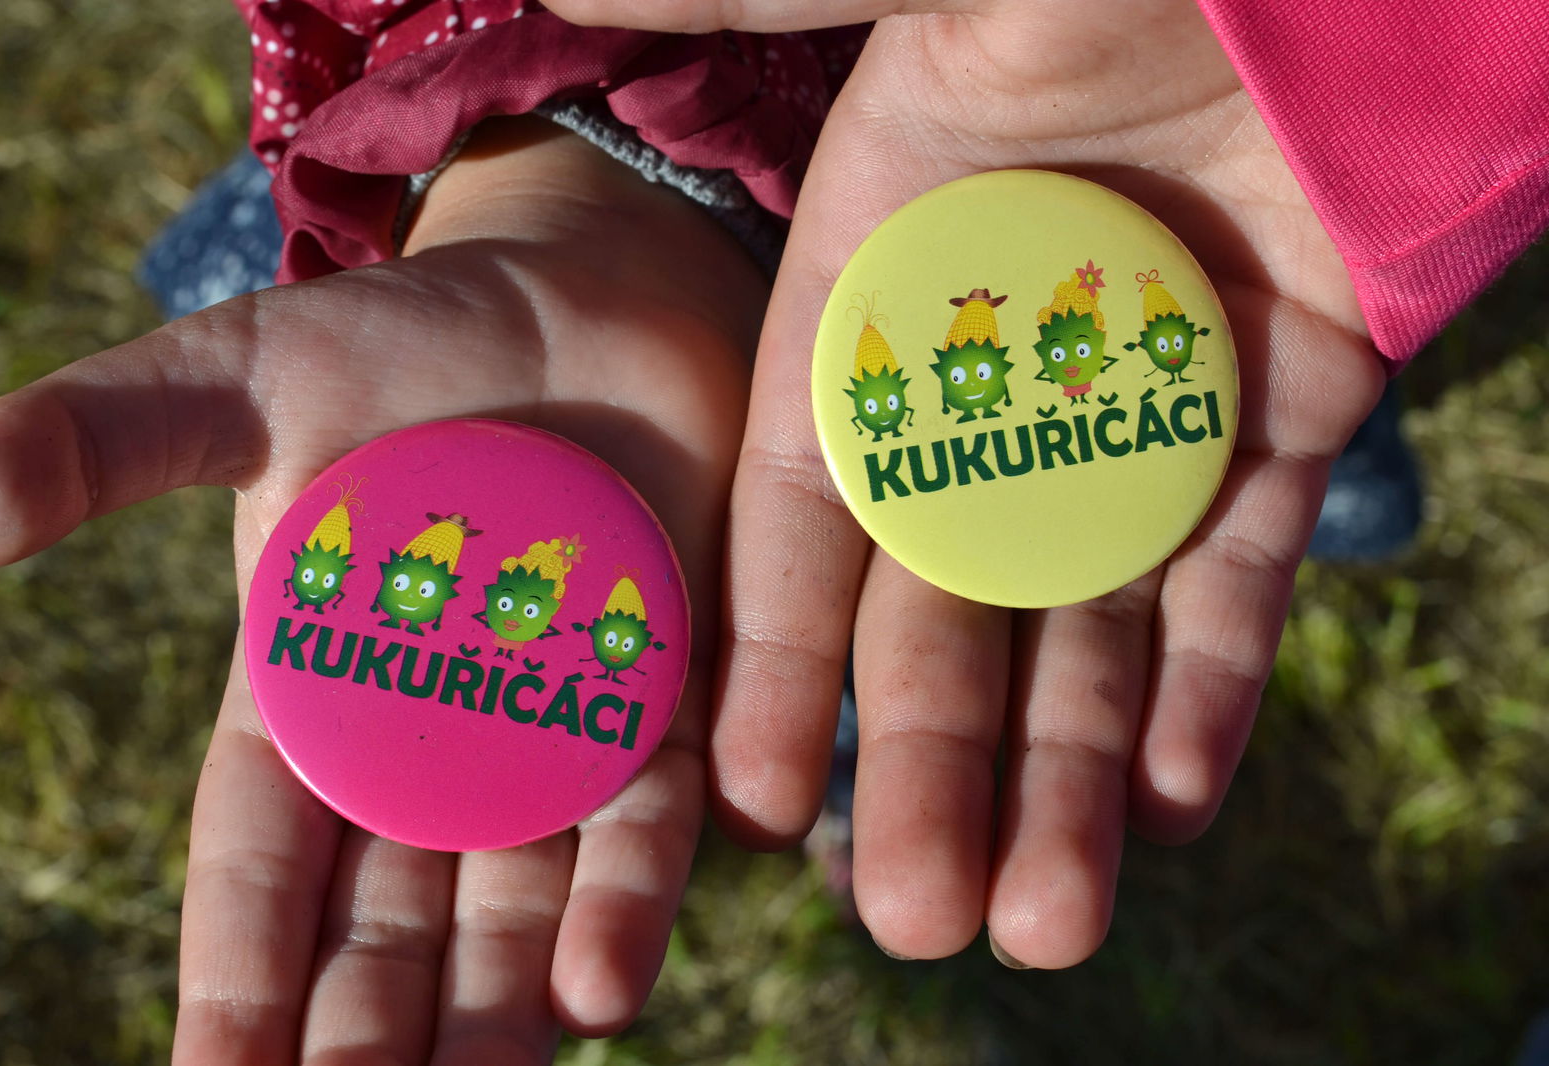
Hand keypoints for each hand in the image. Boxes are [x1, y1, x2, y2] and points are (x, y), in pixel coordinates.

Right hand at [0, 116, 762, 1060]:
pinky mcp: (655, 700)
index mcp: (305, 699)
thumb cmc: (403, 344)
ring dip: (492, 1011)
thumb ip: (100, 441)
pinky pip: (639, 819)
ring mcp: (546, 733)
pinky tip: (598, 993)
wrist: (581, 293)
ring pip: (511, 908)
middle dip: (364, 1034)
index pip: (254, 874)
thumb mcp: (238, 382)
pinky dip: (622, 902)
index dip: (230, 985)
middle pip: (384, 928)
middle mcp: (427, 747)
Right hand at [544, 0, 1385, 965]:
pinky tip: (1179, 805)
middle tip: (915, 923)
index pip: (801, 509)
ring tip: (1051, 921)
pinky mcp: (1279, 401)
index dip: (771, 658)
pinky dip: (1214, 681)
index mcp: (874, 289)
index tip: (743, 798)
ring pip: (1090, 614)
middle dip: (927, 766)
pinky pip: (1238, 563)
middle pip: (946, 602)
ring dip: (1069, 771)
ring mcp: (1137, 395)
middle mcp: (994, 366)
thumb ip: (748, 4)